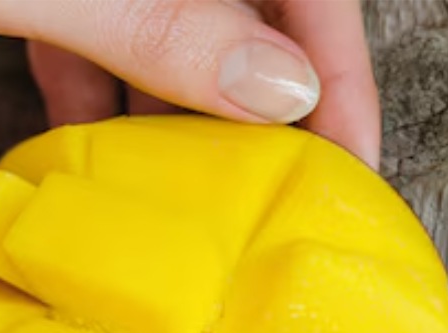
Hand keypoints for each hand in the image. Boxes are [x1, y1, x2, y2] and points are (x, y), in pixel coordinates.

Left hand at [0, 0, 380, 166]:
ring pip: (178, 16)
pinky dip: (98, 80)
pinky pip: (101, 16)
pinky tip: (90, 145)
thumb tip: (284, 92)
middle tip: (276, 198)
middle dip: (264, 97)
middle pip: (252, 1)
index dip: (344, 71)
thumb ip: (159, 26)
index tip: (357, 165)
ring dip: (182, 100)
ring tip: (195, 193)